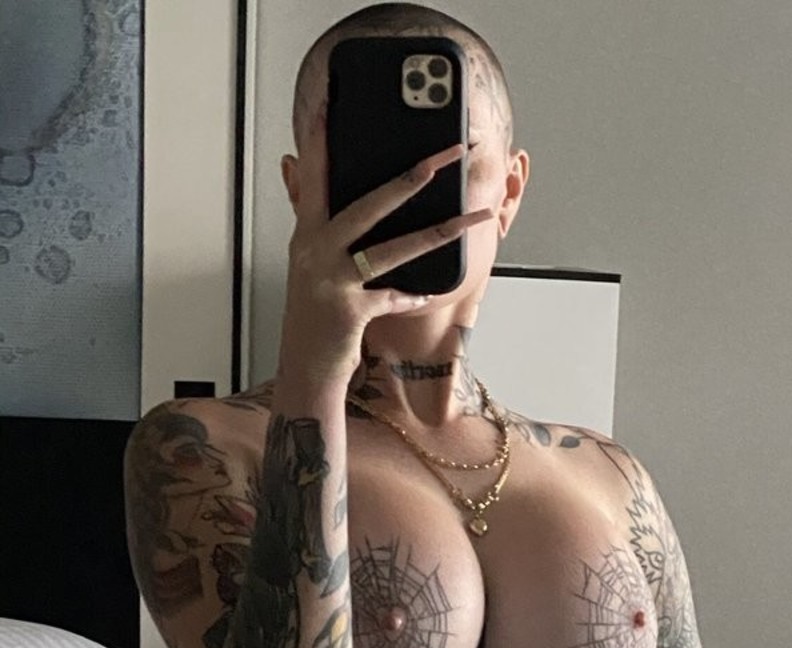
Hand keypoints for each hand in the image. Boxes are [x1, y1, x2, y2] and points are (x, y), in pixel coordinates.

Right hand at [280, 106, 494, 382]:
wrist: (305, 371)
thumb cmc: (315, 317)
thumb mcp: (307, 263)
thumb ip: (307, 214)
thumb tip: (290, 163)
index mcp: (306, 235)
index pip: (313, 176)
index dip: (320, 139)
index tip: (329, 101)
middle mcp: (314, 252)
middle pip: (368, 205)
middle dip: (410, 178)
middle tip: (443, 156)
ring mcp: (331, 281)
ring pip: (393, 249)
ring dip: (439, 232)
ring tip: (471, 217)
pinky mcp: (350, 311)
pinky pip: (394, 296)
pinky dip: (414, 295)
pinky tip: (431, 292)